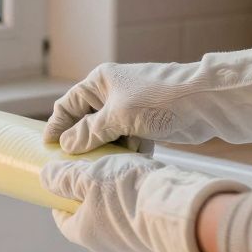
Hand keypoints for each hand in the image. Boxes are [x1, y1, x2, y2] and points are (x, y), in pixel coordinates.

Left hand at [40, 154, 247, 251]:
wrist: (179, 209)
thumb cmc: (130, 193)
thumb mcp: (90, 176)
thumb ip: (65, 177)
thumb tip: (45, 177)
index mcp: (86, 234)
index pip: (63, 221)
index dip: (60, 202)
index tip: (62, 185)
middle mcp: (109, 248)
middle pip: (91, 221)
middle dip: (90, 199)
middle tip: (94, 174)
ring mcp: (135, 247)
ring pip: (117, 221)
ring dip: (116, 200)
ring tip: (122, 175)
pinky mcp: (158, 240)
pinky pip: (141, 221)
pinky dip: (138, 204)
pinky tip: (145, 185)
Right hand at [43, 46, 251, 153]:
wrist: (204, 100)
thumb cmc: (160, 100)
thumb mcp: (119, 117)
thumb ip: (90, 132)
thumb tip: (67, 146)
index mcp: (101, 81)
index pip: (68, 104)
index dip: (57, 126)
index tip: (47, 148)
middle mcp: (113, 92)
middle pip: (87, 121)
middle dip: (81, 143)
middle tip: (71, 166)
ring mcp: (131, 107)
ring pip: (108, 134)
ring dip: (105, 150)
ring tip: (98, 170)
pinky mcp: (148, 122)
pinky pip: (128, 140)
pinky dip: (126, 152)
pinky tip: (125, 165)